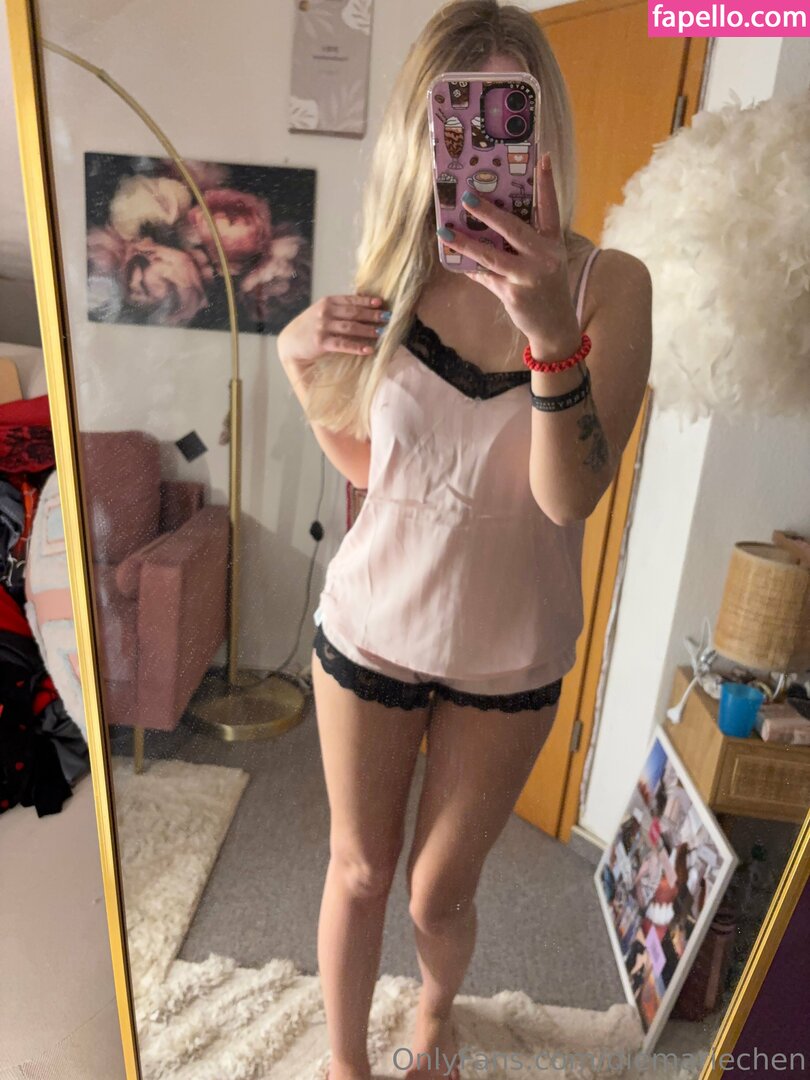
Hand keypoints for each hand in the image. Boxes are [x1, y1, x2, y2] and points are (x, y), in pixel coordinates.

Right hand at [277, 293, 389, 368]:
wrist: (290, 342)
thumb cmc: (309, 327)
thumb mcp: (322, 312)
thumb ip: (339, 309)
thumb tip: (363, 306)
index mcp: (327, 301)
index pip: (351, 300)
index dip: (367, 301)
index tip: (381, 302)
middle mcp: (325, 311)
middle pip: (354, 312)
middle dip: (372, 315)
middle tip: (387, 318)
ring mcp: (322, 326)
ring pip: (350, 327)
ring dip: (367, 330)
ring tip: (381, 332)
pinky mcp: (321, 342)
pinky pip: (343, 344)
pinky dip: (357, 347)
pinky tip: (368, 350)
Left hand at [438, 152, 580, 359]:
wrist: (555, 327)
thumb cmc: (546, 289)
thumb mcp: (543, 263)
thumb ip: (524, 245)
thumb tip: (487, 228)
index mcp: (553, 244)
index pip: (550, 208)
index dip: (546, 182)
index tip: (542, 156)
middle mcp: (544, 257)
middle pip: (514, 229)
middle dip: (489, 212)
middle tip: (467, 197)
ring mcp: (529, 276)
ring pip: (492, 255)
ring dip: (466, 242)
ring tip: (446, 232)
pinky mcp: (514, 294)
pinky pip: (486, 276)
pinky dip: (470, 268)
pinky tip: (454, 259)